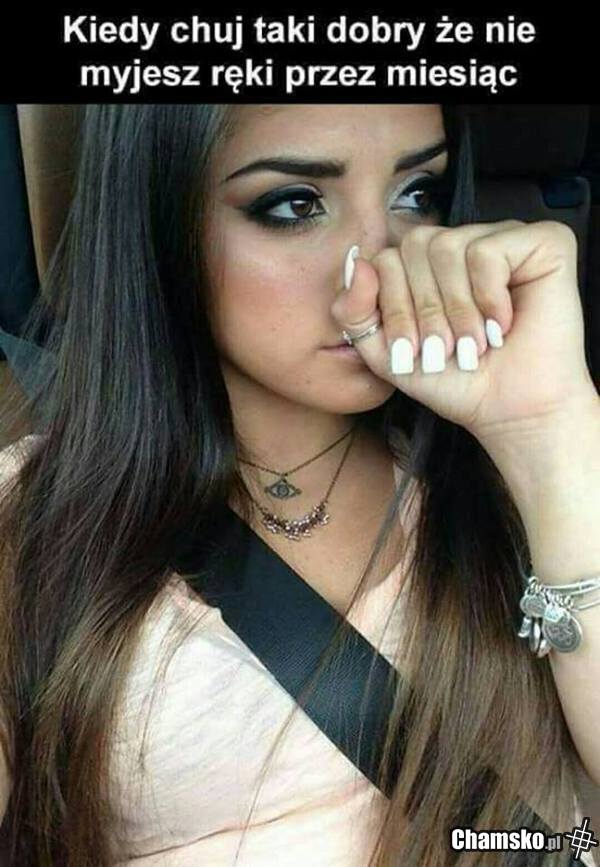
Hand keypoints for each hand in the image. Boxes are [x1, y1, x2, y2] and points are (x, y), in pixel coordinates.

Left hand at [330, 220, 597, 443]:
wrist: (510, 411)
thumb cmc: (456, 381)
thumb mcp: (386, 353)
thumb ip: (355, 311)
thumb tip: (355, 261)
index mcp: (429, 263)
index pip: (387, 258)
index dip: (395, 307)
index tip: (416, 350)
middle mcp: (465, 243)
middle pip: (415, 245)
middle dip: (424, 309)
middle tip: (447, 349)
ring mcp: (503, 238)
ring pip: (448, 245)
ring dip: (457, 308)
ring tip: (475, 343)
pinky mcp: (544, 242)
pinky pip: (487, 251)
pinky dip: (489, 296)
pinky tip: (504, 324)